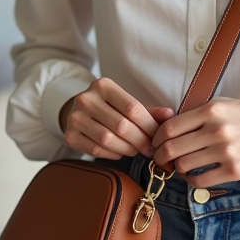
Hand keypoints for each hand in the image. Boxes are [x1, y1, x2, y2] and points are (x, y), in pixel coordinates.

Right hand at [60, 77, 174, 159]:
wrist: (80, 111)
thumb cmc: (110, 107)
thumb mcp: (126, 102)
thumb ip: (148, 110)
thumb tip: (170, 115)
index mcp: (103, 85)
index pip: (132, 108)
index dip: (149, 125)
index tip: (158, 137)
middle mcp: (86, 99)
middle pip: (121, 126)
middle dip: (140, 140)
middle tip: (150, 149)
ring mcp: (75, 118)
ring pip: (108, 140)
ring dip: (128, 149)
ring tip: (136, 150)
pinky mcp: (69, 136)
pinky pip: (96, 150)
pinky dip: (113, 154)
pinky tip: (120, 152)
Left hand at [149, 97, 239, 186]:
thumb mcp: (224, 105)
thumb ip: (198, 114)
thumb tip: (168, 127)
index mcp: (212, 110)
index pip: (170, 127)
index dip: (156, 138)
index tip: (155, 143)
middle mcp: (217, 130)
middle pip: (171, 148)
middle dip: (159, 156)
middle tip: (159, 158)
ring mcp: (226, 151)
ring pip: (183, 165)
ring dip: (177, 168)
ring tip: (181, 165)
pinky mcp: (234, 170)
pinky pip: (200, 181)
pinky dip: (191, 180)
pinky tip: (194, 175)